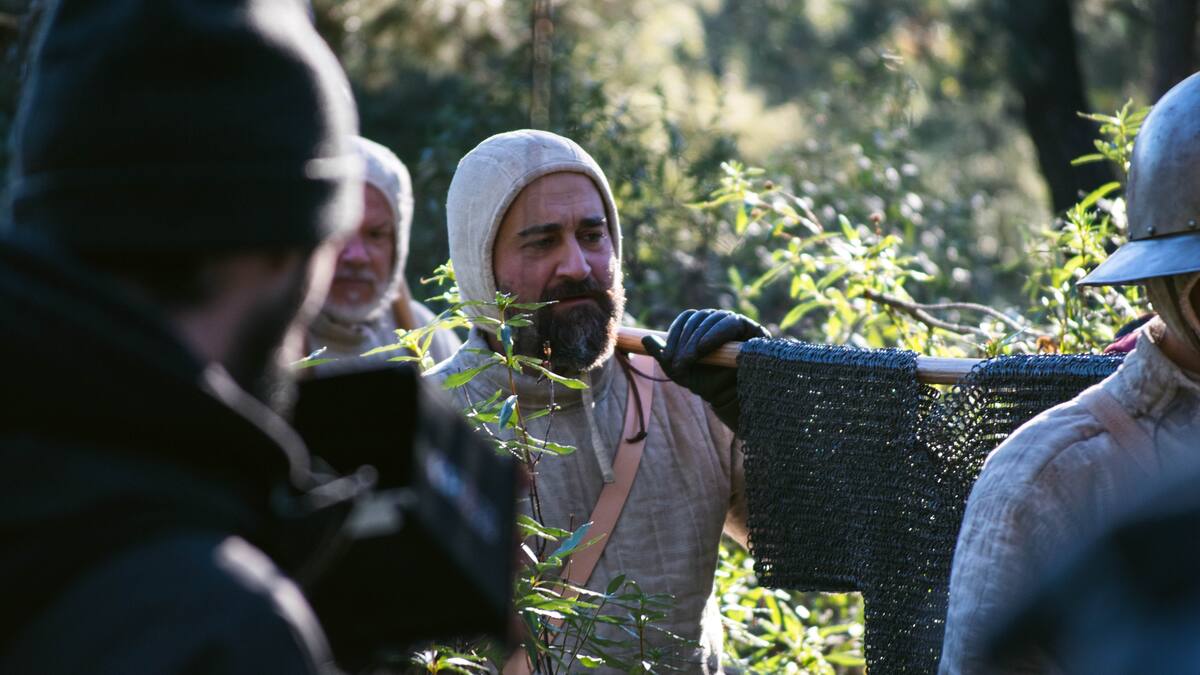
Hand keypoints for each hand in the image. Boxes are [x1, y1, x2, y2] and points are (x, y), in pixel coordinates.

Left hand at [642, 309, 768, 431]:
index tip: (667, 355)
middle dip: (684, 341)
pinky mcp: (751, 328)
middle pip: (697, 318)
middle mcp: (718, 320)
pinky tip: (703, 348)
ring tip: (688, 359)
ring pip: (711, 319)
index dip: (675, 333)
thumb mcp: (679, 370)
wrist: (730, 397)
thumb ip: (663, 355)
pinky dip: (714, 334)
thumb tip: (645, 338)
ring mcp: (734, 322)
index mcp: (702, 325)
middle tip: (677, 362)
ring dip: (696, 339)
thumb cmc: (705, 382)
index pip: (686, 319)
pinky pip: (730, 323)